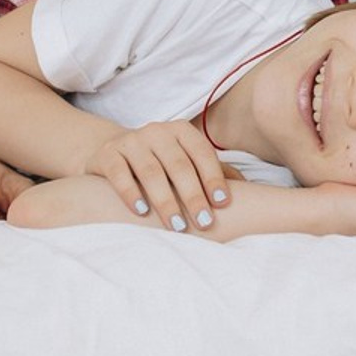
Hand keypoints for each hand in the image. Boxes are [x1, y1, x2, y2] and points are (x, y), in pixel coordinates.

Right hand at [84, 121, 231, 232]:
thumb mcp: (185, 160)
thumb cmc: (160, 162)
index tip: (223, 203)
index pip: (202, 153)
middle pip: (179, 165)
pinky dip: (130, 192)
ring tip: (176, 225)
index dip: (213, 177)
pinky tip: (141, 211)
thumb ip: (212, 171)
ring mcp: (132, 141)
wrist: (112, 152)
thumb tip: (248, 188)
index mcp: (182, 130)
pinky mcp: (108, 154)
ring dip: (165, 200)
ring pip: (151, 171)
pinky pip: (119, 173)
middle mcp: (158, 131)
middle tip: (204, 223)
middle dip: (193, 195)